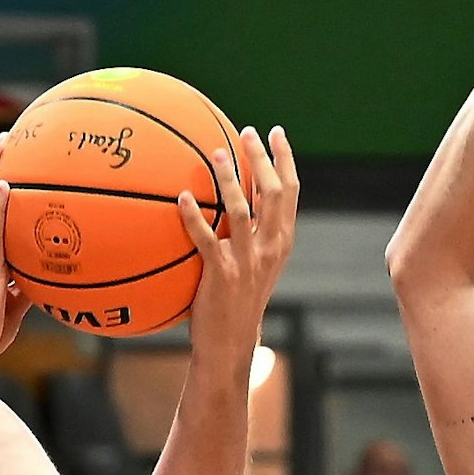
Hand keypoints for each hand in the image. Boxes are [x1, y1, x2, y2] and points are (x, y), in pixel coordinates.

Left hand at [177, 125, 298, 366]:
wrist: (230, 342)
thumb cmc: (237, 301)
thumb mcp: (255, 265)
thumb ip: (251, 234)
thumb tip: (232, 200)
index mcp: (281, 242)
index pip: (291, 192)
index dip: (285, 160)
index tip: (276, 133)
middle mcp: (270, 248)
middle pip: (273, 193)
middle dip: (262, 159)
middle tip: (247, 132)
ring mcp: (247, 261)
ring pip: (242, 210)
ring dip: (229, 179)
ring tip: (216, 153)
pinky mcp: (221, 275)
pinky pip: (206, 239)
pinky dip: (194, 216)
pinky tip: (182, 198)